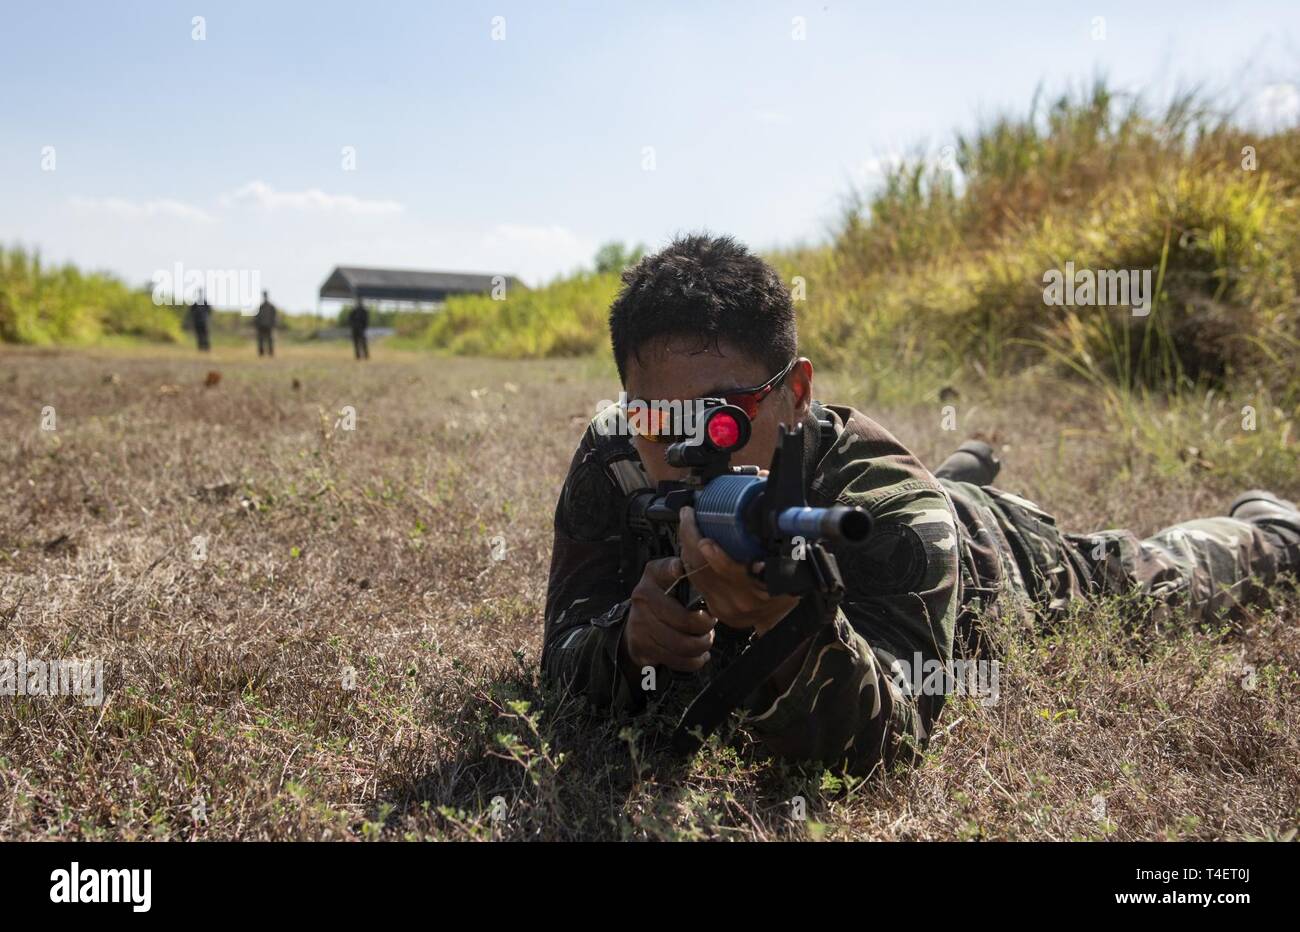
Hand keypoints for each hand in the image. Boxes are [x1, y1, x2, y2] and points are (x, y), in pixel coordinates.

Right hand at [622, 557, 716, 671]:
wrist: (636, 624)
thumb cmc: (665, 599)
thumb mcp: (673, 578)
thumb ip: (691, 573)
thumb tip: (713, 571)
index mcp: (654, 574)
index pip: (668, 570)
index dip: (678, 573)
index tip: (686, 574)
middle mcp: (643, 596)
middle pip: (684, 620)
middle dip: (706, 627)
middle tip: (711, 625)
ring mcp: (640, 623)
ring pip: (681, 644)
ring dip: (701, 645)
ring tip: (706, 640)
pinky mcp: (641, 646)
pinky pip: (675, 660)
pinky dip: (693, 661)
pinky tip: (699, 655)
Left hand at [677, 506, 799, 636]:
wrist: (785, 620)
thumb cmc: (790, 587)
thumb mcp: (794, 568)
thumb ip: (782, 550)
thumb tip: (771, 519)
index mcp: (760, 591)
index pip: (730, 573)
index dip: (716, 556)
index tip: (705, 538)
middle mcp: (739, 601)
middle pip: (704, 568)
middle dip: (690, 538)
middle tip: (689, 515)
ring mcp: (724, 607)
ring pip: (695, 573)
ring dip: (686, 547)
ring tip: (687, 523)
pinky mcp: (714, 607)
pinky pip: (695, 581)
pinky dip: (690, 561)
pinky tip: (689, 545)